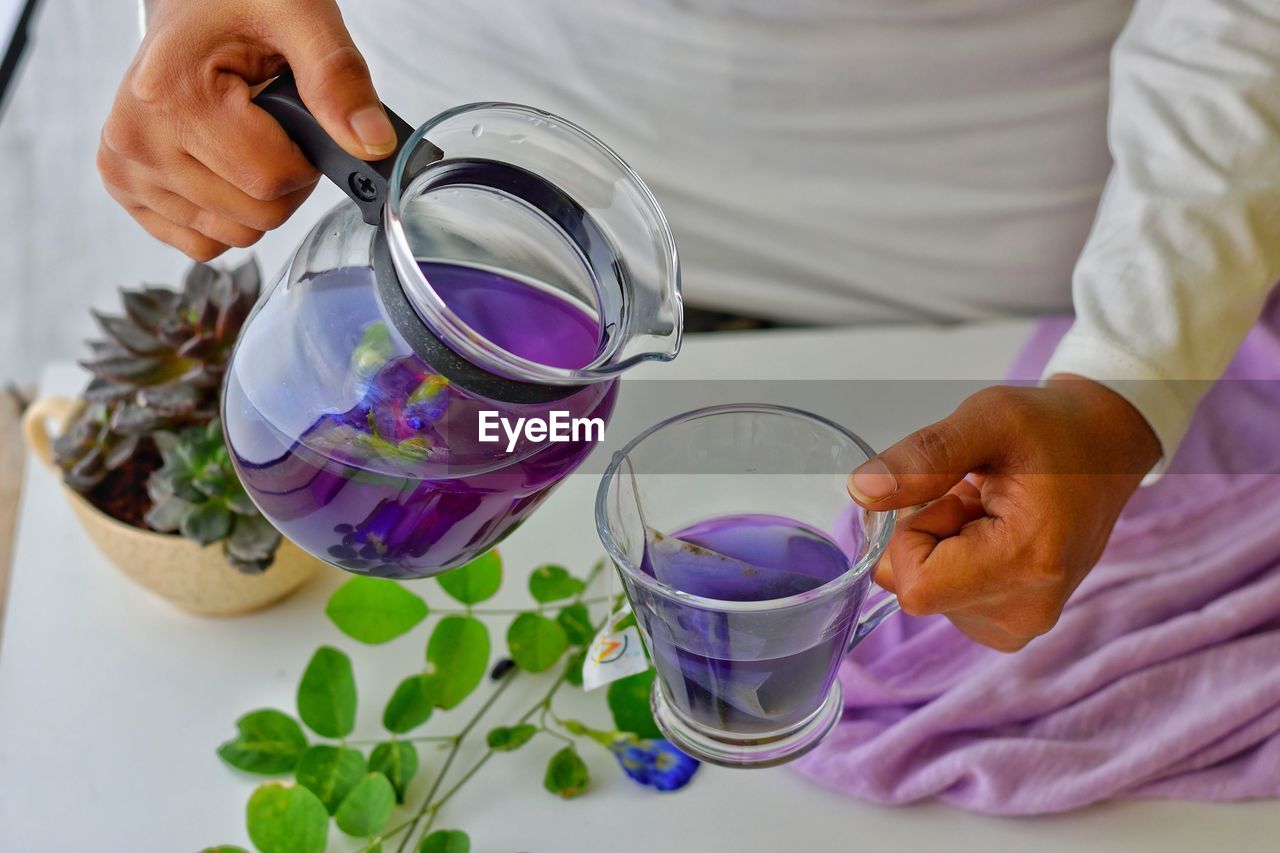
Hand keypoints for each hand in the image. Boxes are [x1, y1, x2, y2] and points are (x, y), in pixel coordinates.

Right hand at [99, 0, 395, 259]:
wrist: (194, 1)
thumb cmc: (237, 2)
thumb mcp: (300, 16)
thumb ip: (338, 78)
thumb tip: (372, 144)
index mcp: (169, 96)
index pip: (271, 180)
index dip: (306, 159)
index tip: (298, 122)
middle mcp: (135, 138)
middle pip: (255, 216)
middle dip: (286, 182)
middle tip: (277, 129)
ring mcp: (126, 168)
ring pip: (233, 236)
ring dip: (259, 200)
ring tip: (248, 140)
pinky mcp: (127, 187)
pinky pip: (201, 243)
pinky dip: (228, 216)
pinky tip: (225, 168)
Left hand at [847, 375, 1160, 651]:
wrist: (1106, 447)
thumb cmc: (1054, 429)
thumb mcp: (989, 419)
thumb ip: (924, 457)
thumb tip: (861, 492)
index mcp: (1026, 564)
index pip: (915, 584)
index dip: (915, 532)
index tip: (954, 494)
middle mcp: (1025, 611)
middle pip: (917, 590)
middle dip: (925, 537)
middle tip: (973, 498)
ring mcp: (1020, 625)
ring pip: (927, 594)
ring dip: (940, 547)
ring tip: (990, 512)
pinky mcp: (1012, 625)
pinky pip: (946, 599)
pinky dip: (954, 563)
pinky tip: (991, 533)